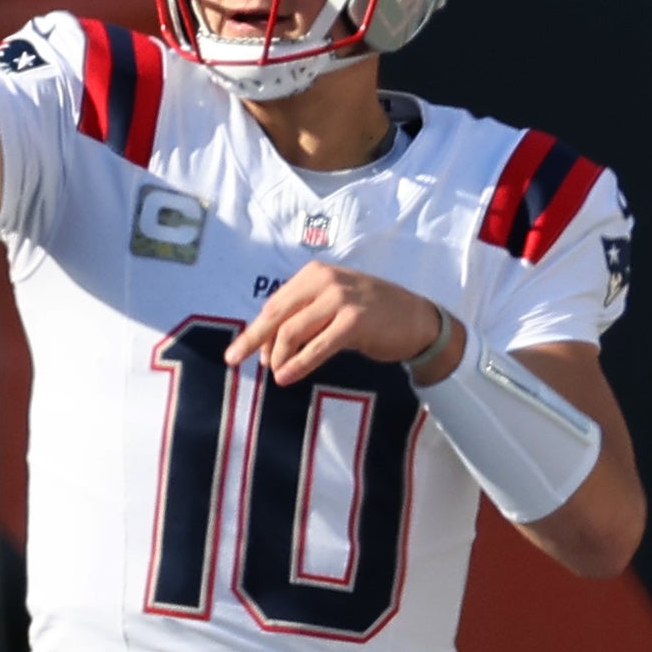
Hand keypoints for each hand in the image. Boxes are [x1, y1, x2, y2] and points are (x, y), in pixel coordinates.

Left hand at [228, 262, 456, 386]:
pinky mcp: (354, 321)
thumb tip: (267, 347)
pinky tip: (286, 377)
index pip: (276, 303)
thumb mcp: (333, 305)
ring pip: (292, 331)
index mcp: (315, 274)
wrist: (418, 320)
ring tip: (275, 374)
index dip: (258, 329)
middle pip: (276, 314)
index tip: (244, 349)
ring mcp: (340, 299)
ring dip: (278, 356)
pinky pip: (316, 347)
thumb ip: (303, 317)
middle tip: (233, 359)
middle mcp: (325, 281)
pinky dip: (298, 364)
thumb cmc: (372, 314)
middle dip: (252, 338)